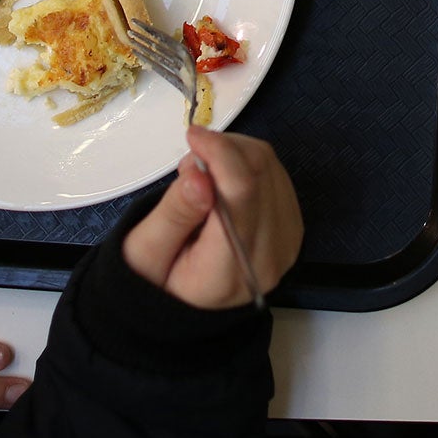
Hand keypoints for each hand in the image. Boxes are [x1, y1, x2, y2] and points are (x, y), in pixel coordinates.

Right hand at [122, 128, 302, 307]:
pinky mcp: (292, 226)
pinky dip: (247, 164)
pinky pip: (277, 174)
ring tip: (200, 175)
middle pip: (259, 175)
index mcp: (227, 272)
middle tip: (188, 165)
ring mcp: (287, 242)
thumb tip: (200, 176)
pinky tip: (222, 179)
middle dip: (222, 151)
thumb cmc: (158, 277)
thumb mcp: (145, 251)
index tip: (193, 136)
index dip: (220, 154)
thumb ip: (174, 213)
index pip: (241, 196)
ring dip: (234, 154)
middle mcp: (268, 258)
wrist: (185, 301)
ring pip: (270, 168)